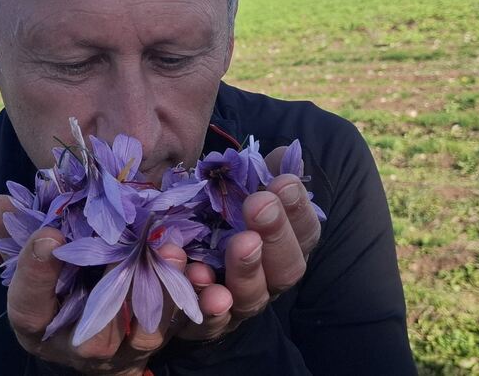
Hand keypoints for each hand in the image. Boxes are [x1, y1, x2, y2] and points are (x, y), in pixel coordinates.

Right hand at [0, 197, 185, 374]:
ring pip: (147, 331)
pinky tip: (206, 273)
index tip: (48, 235)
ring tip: (175, 254)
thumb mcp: (34, 259)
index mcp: (38, 323)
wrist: (95, 320)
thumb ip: (19, 232)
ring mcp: (124, 349)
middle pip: (96, 329)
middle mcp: (80, 344)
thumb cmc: (58, 282)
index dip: (35, 274)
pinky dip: (195, 301)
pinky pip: (182, 327)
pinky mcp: (162, 338)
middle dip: (115, 285)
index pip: (28, 306)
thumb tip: (0, 206)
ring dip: (165, 295)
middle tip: (129, 243)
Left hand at [175, 146, 321, 340]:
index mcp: (284, 247)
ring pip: (252, 297)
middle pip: (286, 269)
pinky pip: (208, 321)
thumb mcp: (237, 192)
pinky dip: (205, 302)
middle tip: (260, 205)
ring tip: (240, 243)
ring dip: (246, 270)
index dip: (298, 210)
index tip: (283, 182)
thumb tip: (286, 154)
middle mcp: (269, 280)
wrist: (174, 259)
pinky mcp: (205, 324)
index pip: (305, 233)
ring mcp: (238, 306)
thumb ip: (261, 174)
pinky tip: (196, 276)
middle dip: (276, 235)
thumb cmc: (215, 222)